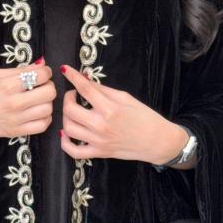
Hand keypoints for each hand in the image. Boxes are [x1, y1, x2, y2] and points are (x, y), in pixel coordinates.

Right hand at [0, 56, 55, 143]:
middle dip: (48, 86)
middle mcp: (14, 103)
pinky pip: (42, 126)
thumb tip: (40, 65)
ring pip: (48, 110)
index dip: (45, 72)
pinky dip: (44, 118)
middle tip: (40, 85)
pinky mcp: (15, 132)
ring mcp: (15, 120)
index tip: (41, 73)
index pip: (41, 75)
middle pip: (49, 93)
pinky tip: (36, 113)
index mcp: (7, 85)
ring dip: (47, 102)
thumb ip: (19, 71)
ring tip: (37, 99)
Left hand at [59, 63, 188, 163]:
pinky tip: (66, 133)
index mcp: (110, 109)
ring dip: (65, 117)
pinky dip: (65, 142)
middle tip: (74, 94)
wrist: (157, 141)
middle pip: (70, 110)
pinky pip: (73, 151)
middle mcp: (101, 125)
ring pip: (68, 129)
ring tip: (73, 111)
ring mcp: (98, 141)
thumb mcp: (126, 98)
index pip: (85, 88)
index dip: (72, 76)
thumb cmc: (145, 117)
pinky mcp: (99, 153)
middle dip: (67, 98)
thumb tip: (85, 80)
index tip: (65, 70)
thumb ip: (103, 90)